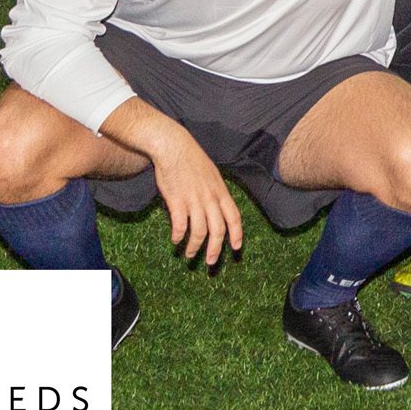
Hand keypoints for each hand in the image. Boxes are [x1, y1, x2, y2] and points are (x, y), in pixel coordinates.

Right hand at [149, 136, 244, 264]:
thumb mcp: (211, 176)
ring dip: (194, 247)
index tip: (236, 248)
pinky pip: (180, 225)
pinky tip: (175, 240)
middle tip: (211, 262)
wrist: (174, 147)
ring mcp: (194, 200)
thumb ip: (214, 193)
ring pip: (199, 232)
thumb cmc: (191, 160)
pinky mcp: (177, 201)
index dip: (237, 234)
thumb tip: (213, 211)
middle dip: (215, 249)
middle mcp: (210, 198)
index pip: (234, 217)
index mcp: (221, 192)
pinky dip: (178, 236)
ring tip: (189, 254)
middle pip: (218, 230)